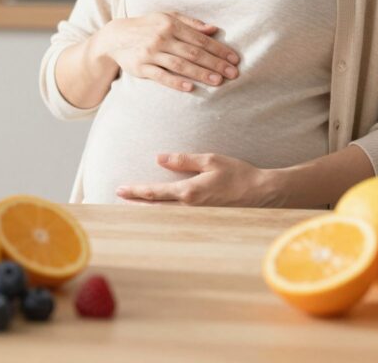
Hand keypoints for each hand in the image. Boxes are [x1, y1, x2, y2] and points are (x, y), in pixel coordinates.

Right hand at [93, 12, 239, 91]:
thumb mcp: (167, 18)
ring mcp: (151, 53)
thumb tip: (214, 29)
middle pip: (193, 52)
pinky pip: (160, 76)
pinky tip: (190, 87)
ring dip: (200, 73)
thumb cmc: (147, 27)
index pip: (200, 39)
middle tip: (233, 73)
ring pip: (180, 64)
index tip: (234, 59)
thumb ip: (191, 24)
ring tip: (218, 81)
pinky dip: (175, 82)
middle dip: (215, 63)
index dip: (218, 49)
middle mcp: (162, 38)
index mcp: (171, 25)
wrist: (115, 37)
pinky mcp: (141, 67)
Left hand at [115, 153, 275, 206]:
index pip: (154, 192)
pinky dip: (163, 214)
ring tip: (132, 207)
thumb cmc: (237, 174)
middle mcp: (189, 208)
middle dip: (135, 204)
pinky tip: (158, 212)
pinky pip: (177, 218)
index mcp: (188, 192)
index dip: (135, 190)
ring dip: (147, 211)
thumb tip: (160, 159)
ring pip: (164, 215)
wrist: (260, 194)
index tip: (120, 189)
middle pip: (154, 208)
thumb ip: (183, 160)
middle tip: (118, 199)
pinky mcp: (203, 218)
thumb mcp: (210, 160)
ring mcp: (196, 216)